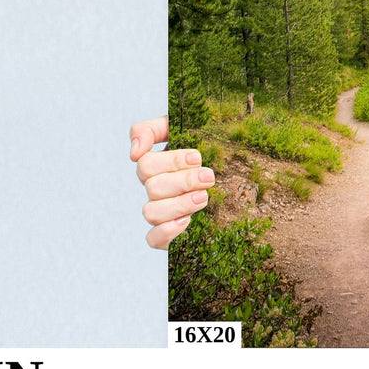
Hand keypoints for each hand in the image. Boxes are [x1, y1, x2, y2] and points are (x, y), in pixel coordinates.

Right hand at [130, 116, 214, 249]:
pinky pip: (153, 239)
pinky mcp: (169, 234)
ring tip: (204, 197)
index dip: (171, 161)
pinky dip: (167, 231)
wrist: (234, 173)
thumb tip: (134, 152)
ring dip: (179, 204)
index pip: (146, 165)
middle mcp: (156, 190)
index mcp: (157, 166)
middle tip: (209, 177)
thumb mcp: (182, 128)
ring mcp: (161, 212)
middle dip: (183, 181)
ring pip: (151, 213)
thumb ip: (151, 130)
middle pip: (153, 188)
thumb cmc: (205, 146)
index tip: (197, 157)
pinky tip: (187, 221)